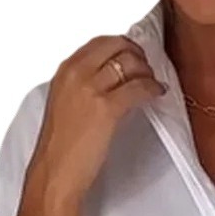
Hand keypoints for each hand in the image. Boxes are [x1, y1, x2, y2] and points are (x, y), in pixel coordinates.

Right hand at [15, 34, 166, 215]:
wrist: (56, 173)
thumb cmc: (62, 148)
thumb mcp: (66, 105)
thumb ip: (83, 88)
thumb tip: (109, 81)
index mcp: (65, 71)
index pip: (100, 42)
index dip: (123, 46)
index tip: (135, 55)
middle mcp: (76, 73)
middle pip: (117, 46)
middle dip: (138, 54)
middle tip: (149, 68)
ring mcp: (91, 89)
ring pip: (130, 63)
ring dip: (147, 71)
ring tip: (154, 83)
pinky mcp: (107, 109)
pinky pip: (138, 88)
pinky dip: (152, 88)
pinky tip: (158, 94)